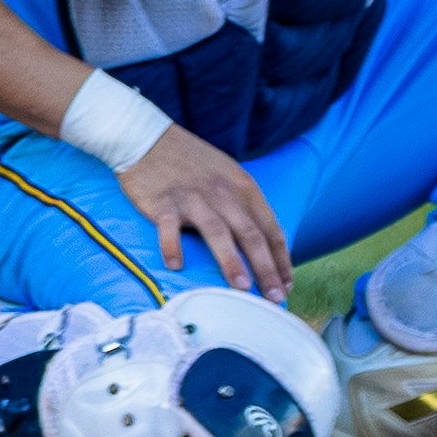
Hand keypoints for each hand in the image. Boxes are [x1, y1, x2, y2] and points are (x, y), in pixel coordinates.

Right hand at [127, 124, 291, 299]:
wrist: (149, 139)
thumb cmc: (192, 162)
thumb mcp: (228, 176)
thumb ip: (243, 205)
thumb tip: (262, 242)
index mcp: (244, 187)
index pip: (270, 227)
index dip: (281, 258)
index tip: (288, 283)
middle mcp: (223, 193)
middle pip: (251, 235)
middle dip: (266, 268)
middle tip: (275, 297)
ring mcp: (193, 198)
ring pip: (218, 234)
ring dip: (232, 263)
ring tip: (242, 289)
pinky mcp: (163, 203)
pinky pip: (169, 229)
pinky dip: (172, 247)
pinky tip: (176, 267)